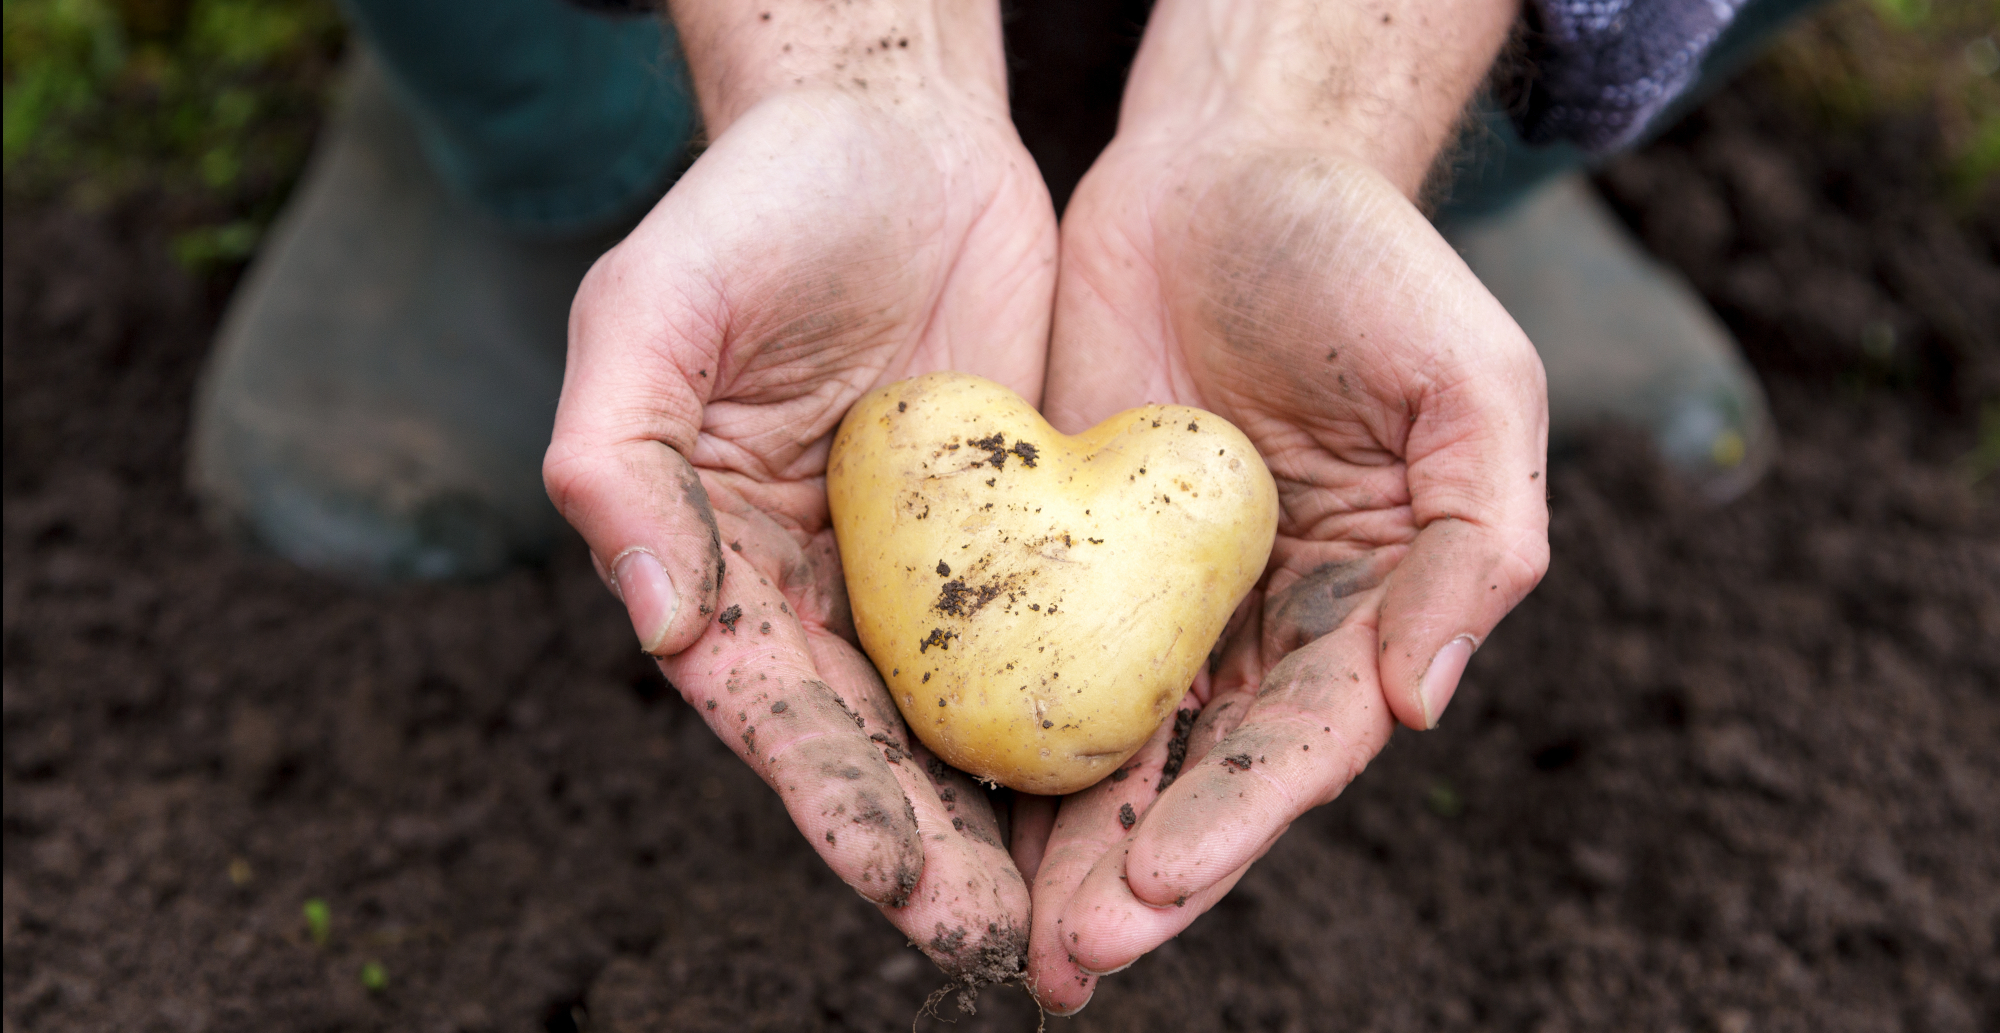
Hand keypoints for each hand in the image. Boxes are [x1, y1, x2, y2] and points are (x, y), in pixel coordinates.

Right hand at [542, 0, 1056, 983]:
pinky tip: (1146, 780)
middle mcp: (820, 592)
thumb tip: (656, 623)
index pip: (775, 712)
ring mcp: (926, 572)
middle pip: (878, 748)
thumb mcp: (650, 313)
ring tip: (1076, 911)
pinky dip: (1087, 711)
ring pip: (973, 720)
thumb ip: (618, 463)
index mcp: (719, 568)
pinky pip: (1058, 637)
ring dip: (1015, 820)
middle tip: (1005, 941)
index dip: (831, 801)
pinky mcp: (1022, 534)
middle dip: (935, 853)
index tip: (899, 880)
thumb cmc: (753, 209)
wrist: (892, 127)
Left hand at [1012, 0, 1546, 1011]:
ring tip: (1007, 935)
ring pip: (1108, 745)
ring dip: (1061, 845)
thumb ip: (1475, 543)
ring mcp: (1160, 598)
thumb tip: (1420, 706)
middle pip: (1198, 778)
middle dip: (1135, 875)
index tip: (1154, 884)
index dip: (1234, 822)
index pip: (1300, 744)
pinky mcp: (1068, 550)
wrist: (1229, 164)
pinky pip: (1028, 654)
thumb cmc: (1367, 262)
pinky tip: (950, 801)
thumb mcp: (1469, 383)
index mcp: (1368, 612)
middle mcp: (1265, 629)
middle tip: (1065, 959)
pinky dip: (999, 731)